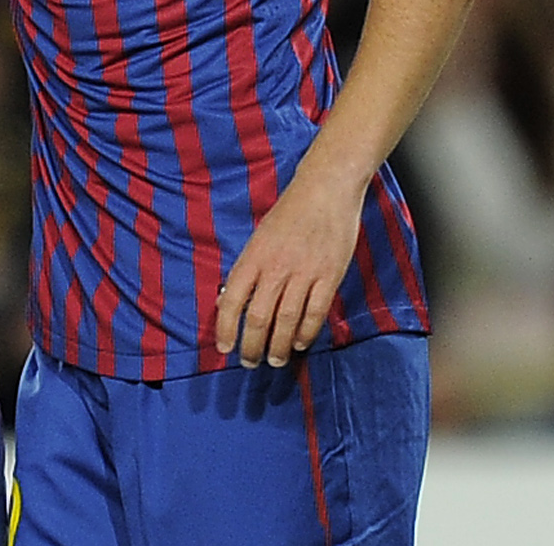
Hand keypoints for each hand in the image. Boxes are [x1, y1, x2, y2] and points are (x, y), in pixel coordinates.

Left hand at [213, 169, 366, 368]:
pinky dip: (306, 332)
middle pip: (259, 316)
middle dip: (252, 345)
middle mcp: (275, 268)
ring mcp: (304, 273)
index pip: (232, 299)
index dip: (226, 327)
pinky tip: (300, 343)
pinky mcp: (329, 277)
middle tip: (250, 362)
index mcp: (253, 256)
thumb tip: (229, 296)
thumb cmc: (289, 213)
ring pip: (287, 320)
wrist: (324, 191)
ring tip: (275, 360)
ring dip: (279, 345)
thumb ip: (249, 267)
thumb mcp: (259, 237)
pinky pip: (315, 312)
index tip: (224, 347)